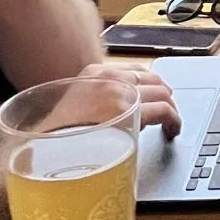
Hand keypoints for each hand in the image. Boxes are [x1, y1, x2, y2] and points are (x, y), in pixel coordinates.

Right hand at [38, 63, 181, 139]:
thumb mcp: (73, 107)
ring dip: (171, 109)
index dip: (152, 86)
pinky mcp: (132, 111)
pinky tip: (173, 130)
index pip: (136, 70)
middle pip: (154, 80)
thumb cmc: (55, 136)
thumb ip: (96, 102)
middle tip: (169, 113)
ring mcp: (122, 93)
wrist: (45, 148)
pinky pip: (165, 110)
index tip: (156, 97)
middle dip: (165, 97)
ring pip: (163, 94)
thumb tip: (114, 112)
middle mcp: (110, 77)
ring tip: (171, 123)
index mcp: (94, 73)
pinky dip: (174, 120)